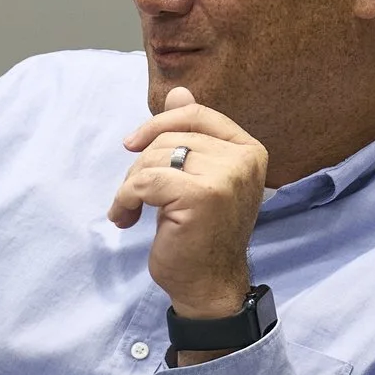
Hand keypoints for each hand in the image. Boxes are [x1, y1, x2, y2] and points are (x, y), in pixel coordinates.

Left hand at [108, 85, 267, 324]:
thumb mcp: (196, 176)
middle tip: (136, 198)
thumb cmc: (201, 232)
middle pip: (170, 137)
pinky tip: (126, 219)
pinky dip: (125, 200)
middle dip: (141, 165)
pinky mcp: (202, 196)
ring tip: (132, 211)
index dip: (158, 123)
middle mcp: (244, 158)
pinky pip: (144, 181)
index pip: (196, 114)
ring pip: (155, 157)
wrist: (209, 284)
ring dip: (131, 185)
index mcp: (249, 149)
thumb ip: (190, 134)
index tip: (131, 145)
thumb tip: (178, 91)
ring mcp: (227, 176)